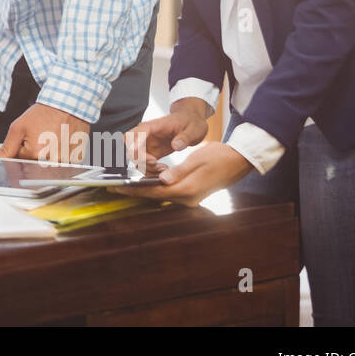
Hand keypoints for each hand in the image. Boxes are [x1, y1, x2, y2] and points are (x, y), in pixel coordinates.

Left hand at [0, 103, 89, 162]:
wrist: (68, 104)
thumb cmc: (45, 113)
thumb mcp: (19, 128)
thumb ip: (7, 148)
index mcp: (35, 154)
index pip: (19, 161)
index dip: (20, 149)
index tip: (27, 140)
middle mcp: (52, 161)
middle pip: (34, 164)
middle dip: (33, 153)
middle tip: (40, 137)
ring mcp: (66, 161)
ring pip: (48, 165)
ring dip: (47, 154)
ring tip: (51, 137)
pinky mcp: (76, 160)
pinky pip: (62, 163)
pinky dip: (59, 154)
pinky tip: (59, 141)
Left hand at [111, 142, 251, 206]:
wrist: (239, 162)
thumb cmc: (219, 157)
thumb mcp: (197, 160)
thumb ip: (178, 171)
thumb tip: (162, 180)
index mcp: (188, 190)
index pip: (154, 191)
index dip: (134, 189)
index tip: (116, 187)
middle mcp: (188, 198)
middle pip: (156, 195)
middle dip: (135, 190)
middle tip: (115, 185)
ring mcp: (191, 198)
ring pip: (162, 193)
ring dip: (145, 188)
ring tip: (126, 182)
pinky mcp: (192, 193)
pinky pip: (170, 191)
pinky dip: (158, 186)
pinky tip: (148, 179)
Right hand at [127, 98, 209, 174]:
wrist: (190, 123)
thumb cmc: (191, 123)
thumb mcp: (193, 129)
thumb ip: (185, 137)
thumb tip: (176, 146)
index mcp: (155, 125)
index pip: (139, 132)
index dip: (135, 142)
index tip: (139, 152)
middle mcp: (146, 135)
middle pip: (131, 146)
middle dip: (141, 159)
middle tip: (156, 163)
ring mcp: (147, 145)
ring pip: (135, 158)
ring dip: (146, 167)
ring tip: (164, 169)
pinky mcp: (150, 153)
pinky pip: (142, 164)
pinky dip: (149, 171)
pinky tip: (163, 170)